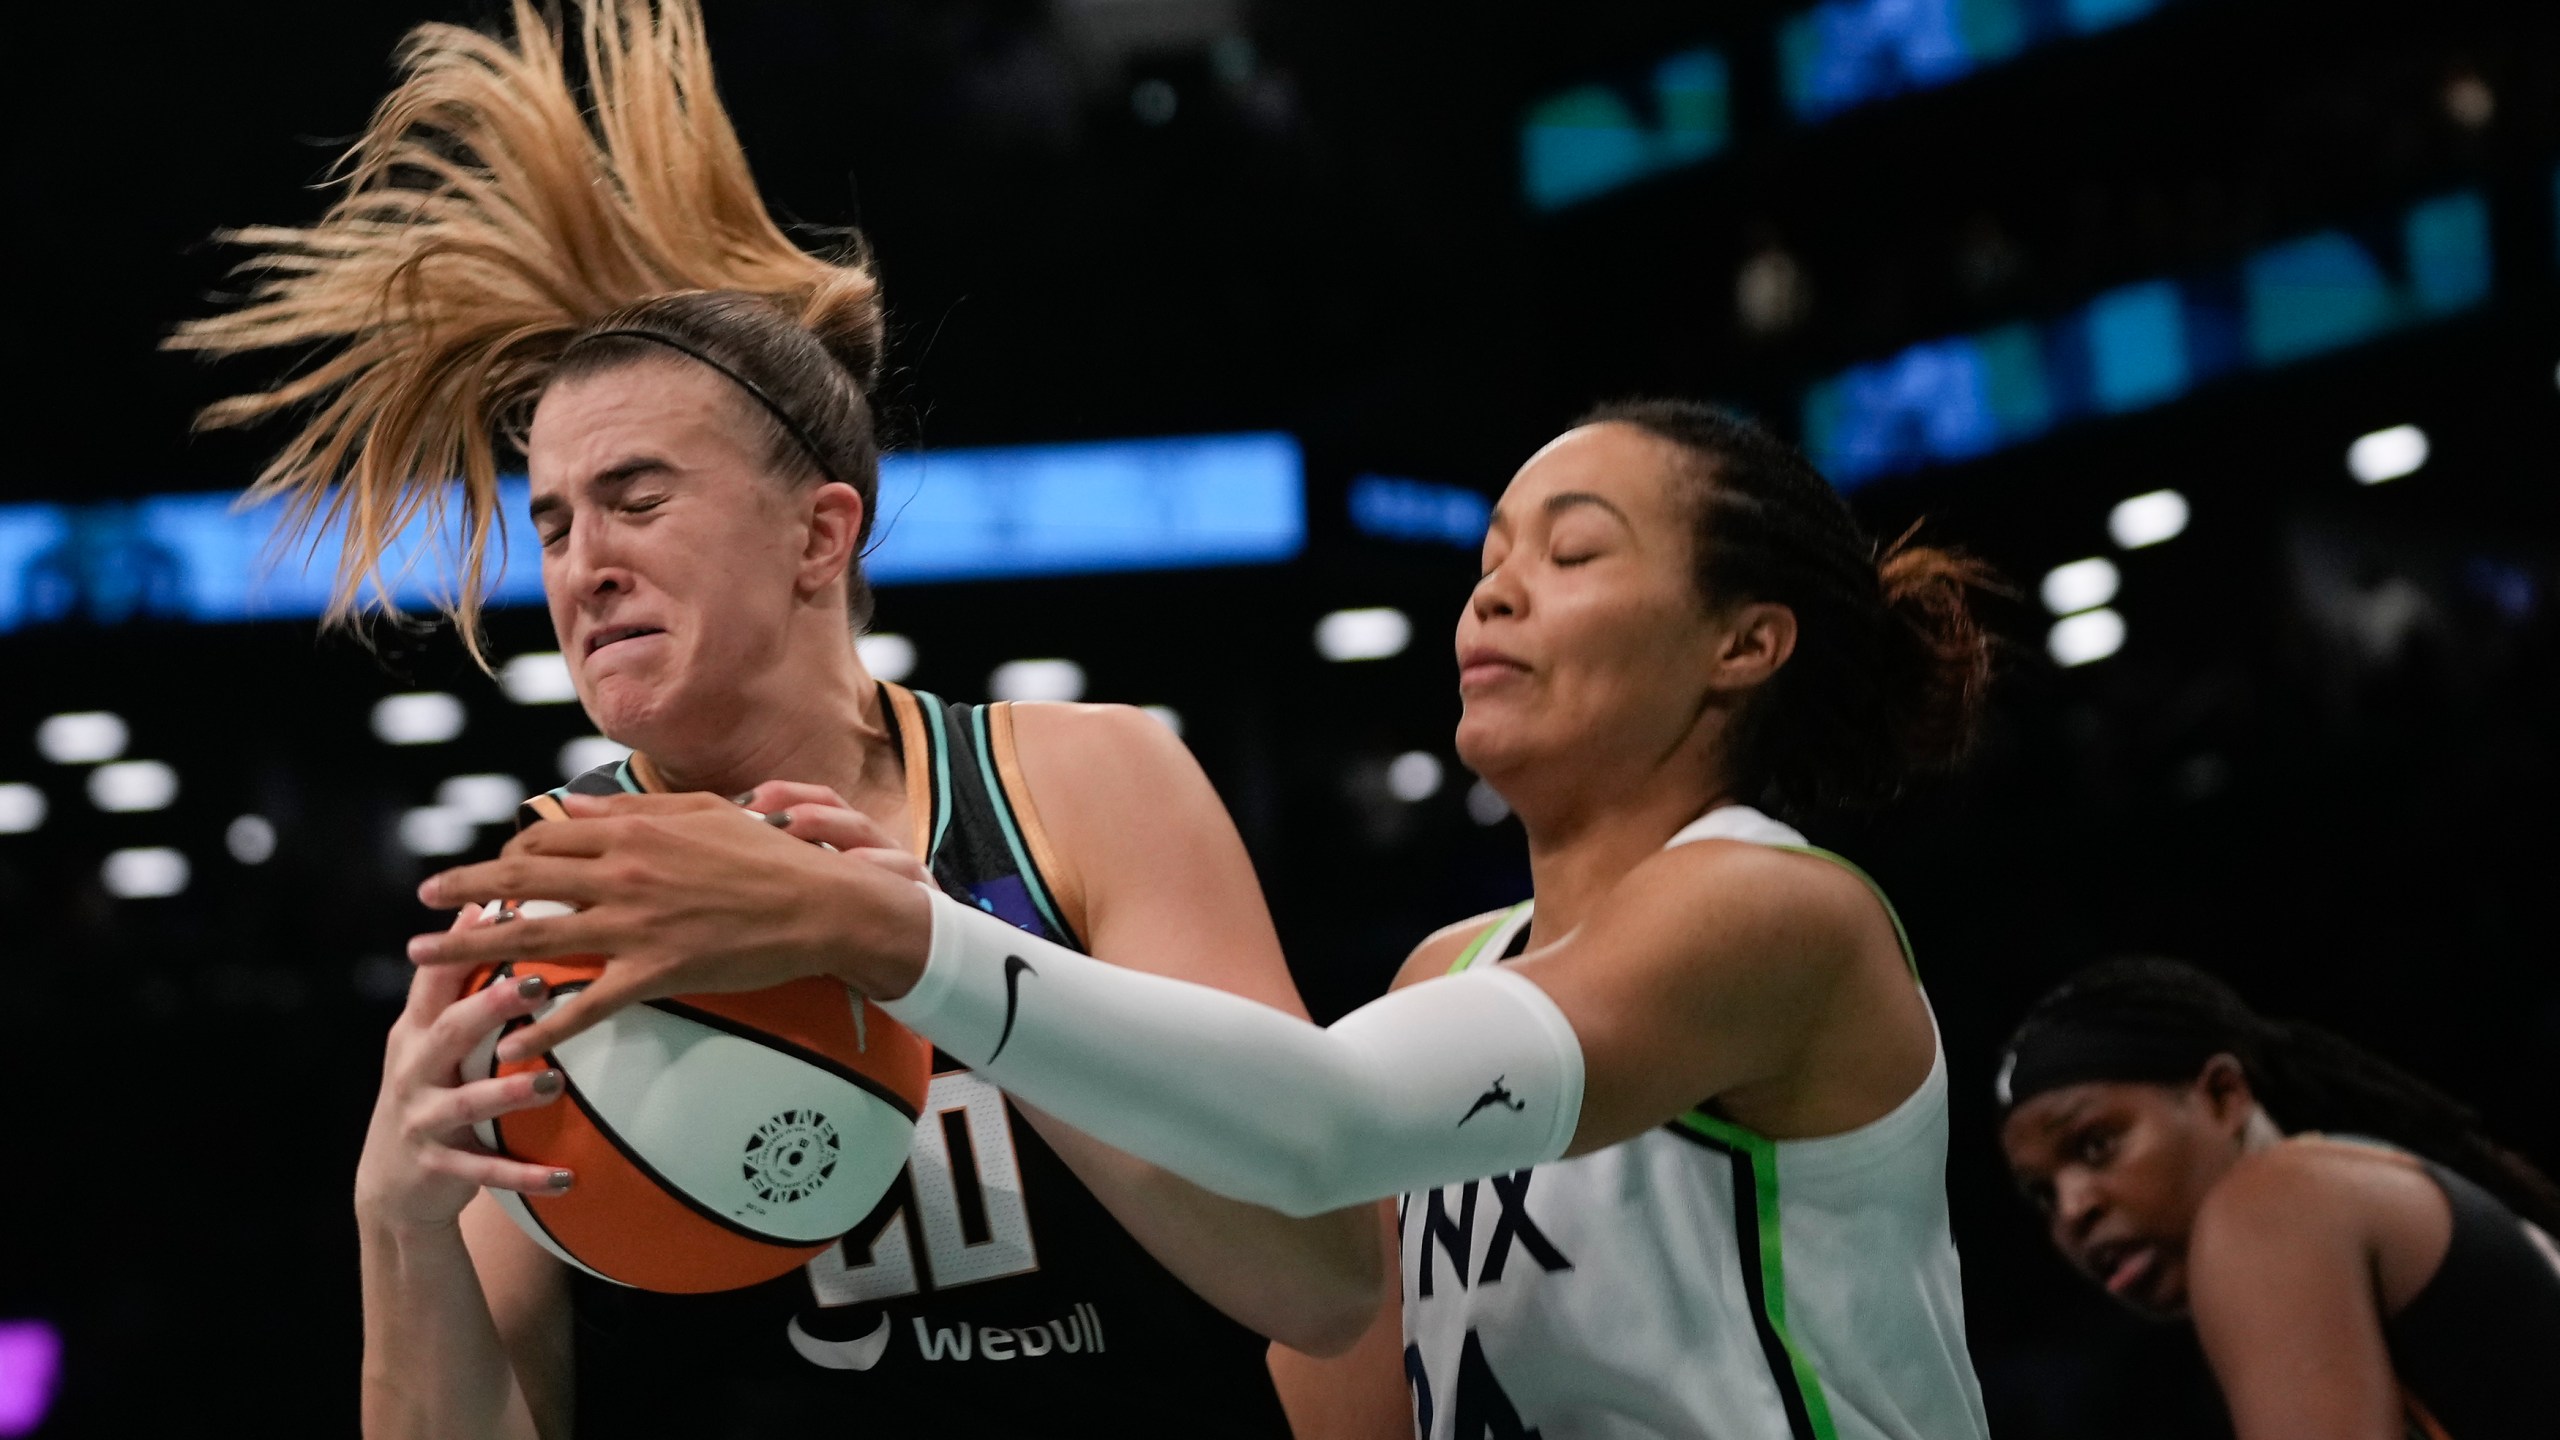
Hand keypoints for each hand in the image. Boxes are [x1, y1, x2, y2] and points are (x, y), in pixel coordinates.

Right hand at [355, 903, 572, 1231]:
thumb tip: (491, 902)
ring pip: (468, 1103)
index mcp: (417, 1030)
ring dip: (511, 1092)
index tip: (501, 911)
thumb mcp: (433, 1037)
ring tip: (555, 1081)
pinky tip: (568, 1176)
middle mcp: (413, 1069)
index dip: (462, 944)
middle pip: (450, 1030)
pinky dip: (525, 1175)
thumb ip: (457, 981)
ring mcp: (422, 1119)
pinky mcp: (437, 1166)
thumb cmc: (431, 1089)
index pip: (436, 977)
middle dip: (490, 1006)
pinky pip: (486, 1170)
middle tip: (537, 984)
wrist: (393, 1183)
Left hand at [408, 792, 934, 1062]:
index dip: (506, 853)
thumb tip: (584, 805)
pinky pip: (587, 1003)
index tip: (482, 870)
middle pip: (521, 881)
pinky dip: (545, 1024)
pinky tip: (512, 1041)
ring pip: (534, 937)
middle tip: (423, 903)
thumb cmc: (773, 855)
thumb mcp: (708, 812)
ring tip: (423, 958)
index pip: (547, 837)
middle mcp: (623, 872)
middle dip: (462, 892)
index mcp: (635, 829)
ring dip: (470, 948)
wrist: (821, 905)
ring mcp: (635, 924)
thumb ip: (642, 807)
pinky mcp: (657, 971)